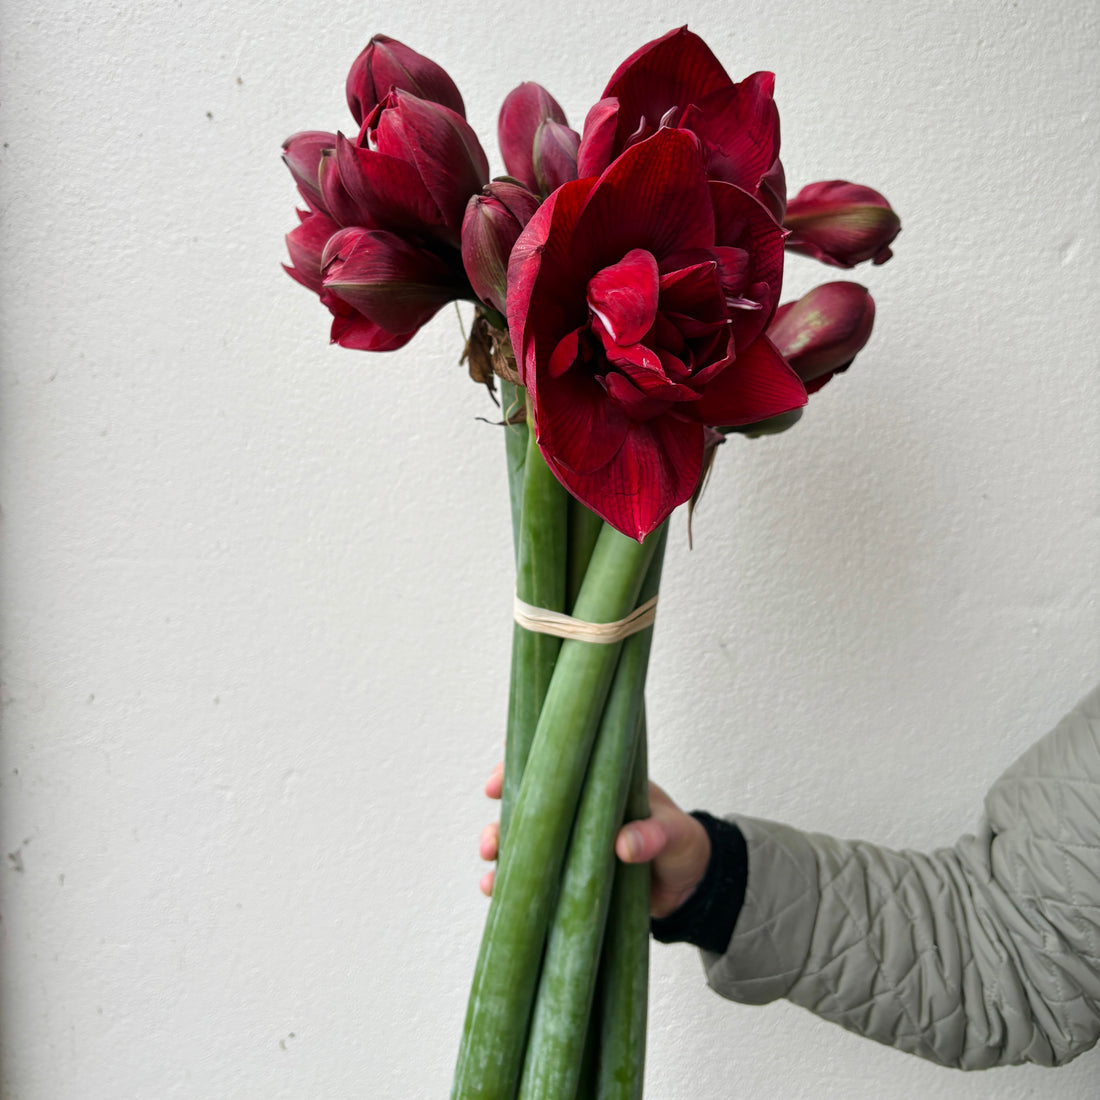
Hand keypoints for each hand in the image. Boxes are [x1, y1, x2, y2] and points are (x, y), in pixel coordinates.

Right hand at [479, 764, 710, 918]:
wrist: (692, 887)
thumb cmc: (683, 845)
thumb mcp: (676, 834)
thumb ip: (655, 835)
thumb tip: (624, 845)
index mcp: (597, 785)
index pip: (550, 767)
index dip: (515, 770)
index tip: (495, 784)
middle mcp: (576, 812)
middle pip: (525, 809)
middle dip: (499, 825)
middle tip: (489, 845)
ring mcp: (571, 846)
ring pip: (524, 846)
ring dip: (502, 859)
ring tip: (492, 880)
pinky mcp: (571, 879)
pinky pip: (537, 881)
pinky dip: (515, 888)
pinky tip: (499, 898)